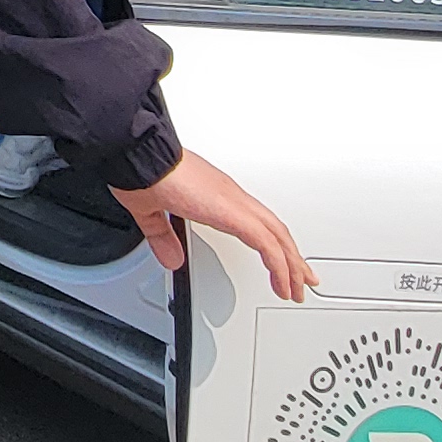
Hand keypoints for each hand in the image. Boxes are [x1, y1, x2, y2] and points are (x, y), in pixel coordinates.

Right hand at [114, 149, 316, 302]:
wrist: (139, 154)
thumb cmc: (143, 172)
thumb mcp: (152, 212)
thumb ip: (163, 237)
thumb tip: (172, 257)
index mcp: (217, 197)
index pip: (257, 223)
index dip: (272, 244)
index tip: (279, 262)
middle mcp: (232, 197)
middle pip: (275, 230)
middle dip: (291, 258)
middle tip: (302, 279)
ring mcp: (235, 203)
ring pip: (277, 237)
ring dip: (291, 265)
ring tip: (296, 287)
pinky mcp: (232, 212)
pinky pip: (266, 243)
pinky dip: (279, 265)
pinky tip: (283, 282)